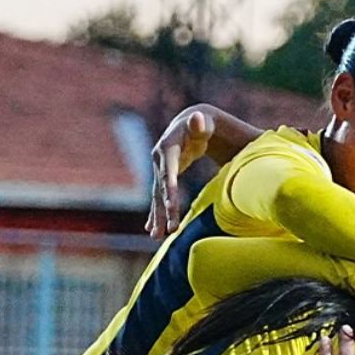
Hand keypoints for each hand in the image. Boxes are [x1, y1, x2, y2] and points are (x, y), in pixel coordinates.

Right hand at [147, 109, 213, 238]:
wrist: (194, 124)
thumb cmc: (202, 123)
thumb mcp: (203, 122)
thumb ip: (200, 123)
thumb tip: (196, 118)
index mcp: (168, 147)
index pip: (168, 171)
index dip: (169, 188)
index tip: (172, 206)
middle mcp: (159, 160)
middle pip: (162, 188)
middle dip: (165, 209)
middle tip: (169, 230)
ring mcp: (159, 170)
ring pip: (157, 196)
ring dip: (157, 217)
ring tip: (156, 236)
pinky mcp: (163, 178)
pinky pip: (157, 198)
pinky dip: (155, 213)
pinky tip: (151, 229)